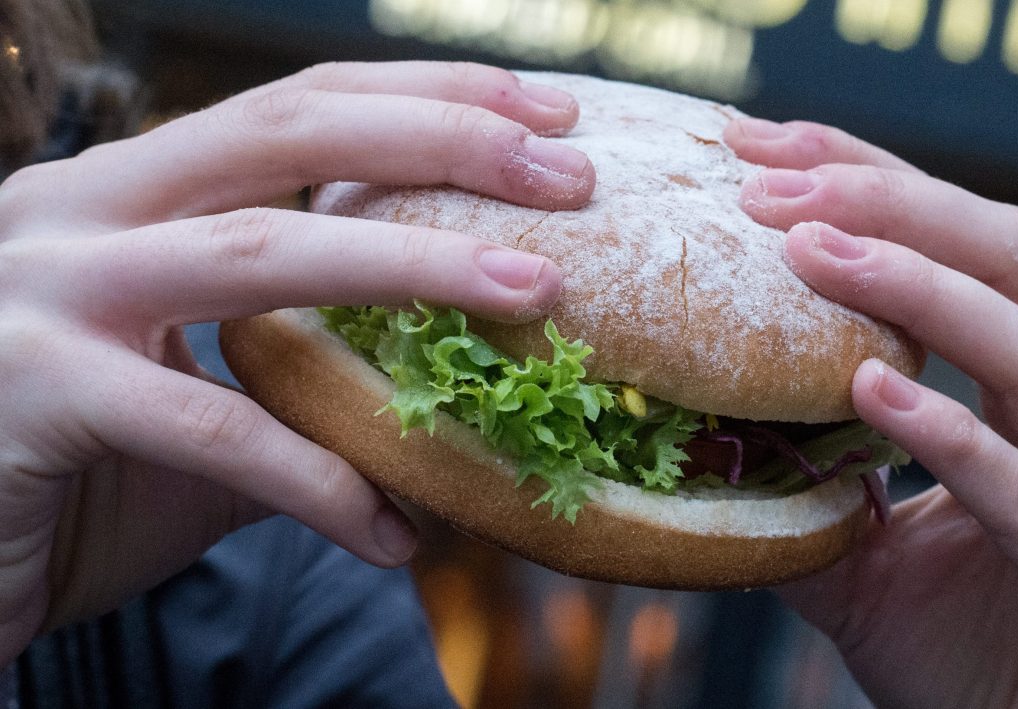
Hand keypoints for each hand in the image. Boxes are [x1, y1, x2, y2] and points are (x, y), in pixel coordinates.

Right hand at [0, 61, 594, 663]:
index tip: (541, 116)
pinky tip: (395, 533)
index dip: (422, 98)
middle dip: (441, 140)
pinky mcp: (33, 392)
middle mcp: (80, 208)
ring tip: (537, 294)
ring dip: (413, 266)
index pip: (294, 107)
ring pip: (259, 250)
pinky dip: (319, 482)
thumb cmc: (71, 471)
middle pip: (287, 130)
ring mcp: (47, 291)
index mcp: (129, 190)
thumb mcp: (199, 403)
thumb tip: (441, 406)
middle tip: (570, 175)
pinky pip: (212, 433)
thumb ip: (302, 385)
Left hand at [726, 117, 1017, 706]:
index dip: (882, 185)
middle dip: (895, 205)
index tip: (770, 152)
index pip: (981, 247)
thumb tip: (707, 435)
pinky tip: (870, 389)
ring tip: (807, 252)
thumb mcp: (877, 556)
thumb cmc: (982, 658)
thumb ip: (813, 485)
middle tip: (771, 182)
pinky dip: (951, 434)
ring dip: (917, 288)